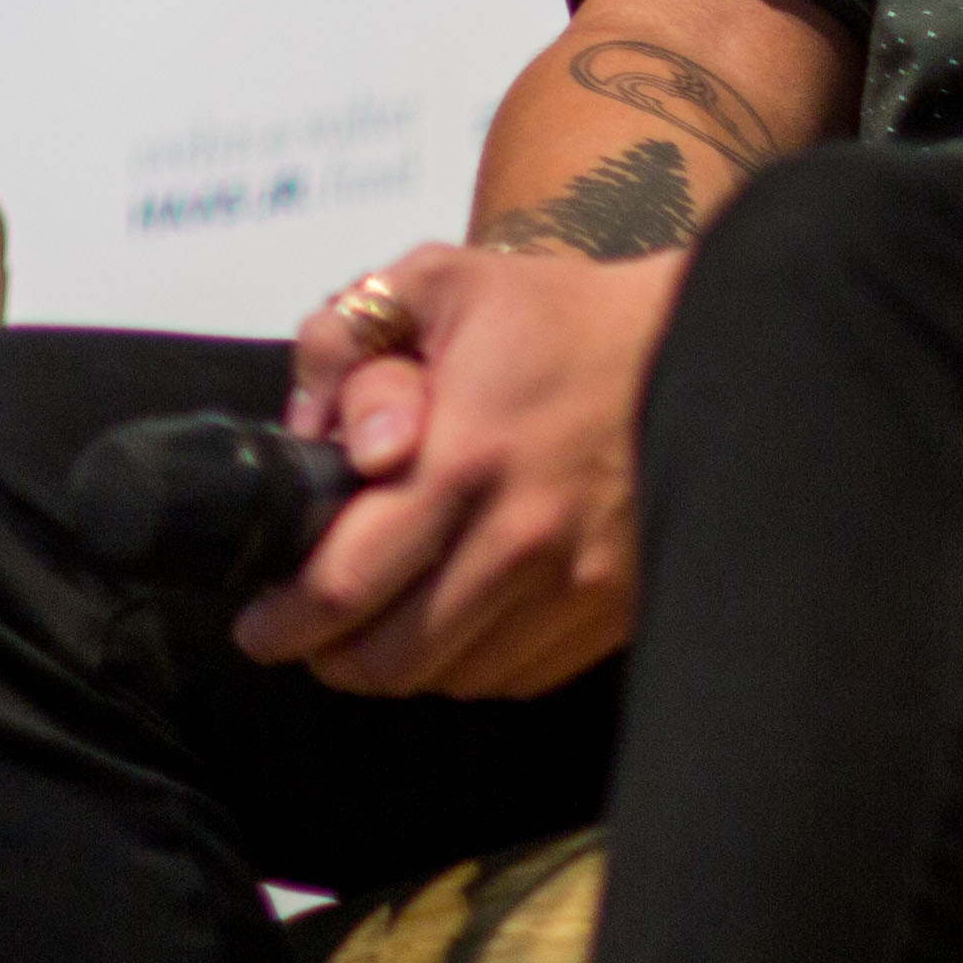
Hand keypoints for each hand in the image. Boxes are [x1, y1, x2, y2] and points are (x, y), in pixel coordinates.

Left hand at [237, 242, 676, 697]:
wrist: (705, 351)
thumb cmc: (561, 318)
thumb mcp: (436, 283)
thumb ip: (345, 340)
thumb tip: (307, 431)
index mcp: (463, 457)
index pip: (345, 583)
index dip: (285, 621)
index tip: (257, 625)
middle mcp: (522, 539)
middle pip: (392, 657)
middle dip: (328, 657)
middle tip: (300, 637)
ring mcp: (578, 587)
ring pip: (453, 679)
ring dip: (396, 670)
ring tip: (368, 631)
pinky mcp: (617, 613)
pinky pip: (517, 677)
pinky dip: (469, 669)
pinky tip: (448, 627)